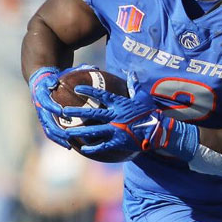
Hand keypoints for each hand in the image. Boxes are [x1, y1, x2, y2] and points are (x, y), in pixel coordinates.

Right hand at [29, 66, 71, 148]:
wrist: (39, 81)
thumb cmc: (56, 76)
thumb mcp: (64, 72)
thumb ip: (77, 69)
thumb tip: (95, 67)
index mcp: (43, 94)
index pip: (46, 102)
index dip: (53, 107)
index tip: (62, 111)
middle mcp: (40, 106)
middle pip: (47, 120)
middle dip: (57, 128)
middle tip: (68, 134)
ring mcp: (42, 114)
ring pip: (48, 129)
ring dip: (58, 137)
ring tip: (69, 144)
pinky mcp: (45, 120)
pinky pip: (50, 132)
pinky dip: (58, 139)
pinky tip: (69, 145)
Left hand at [64, 72, 199, 160]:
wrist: (158, 131)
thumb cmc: (151, 112)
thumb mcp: (143, 97)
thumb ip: (134, 85)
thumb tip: (131, 72)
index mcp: (120, 104)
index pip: (101, 96)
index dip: (88, 91)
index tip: (77, 88)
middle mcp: (115, 117)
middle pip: (92, 114)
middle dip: (77, 112)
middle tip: (63, 111)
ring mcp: (116, 130)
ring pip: (94, 131)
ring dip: (79, 131)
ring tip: (67, 132)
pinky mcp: (118, 142)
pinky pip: (103, 145)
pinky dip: (92, 147)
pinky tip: (83, 149)